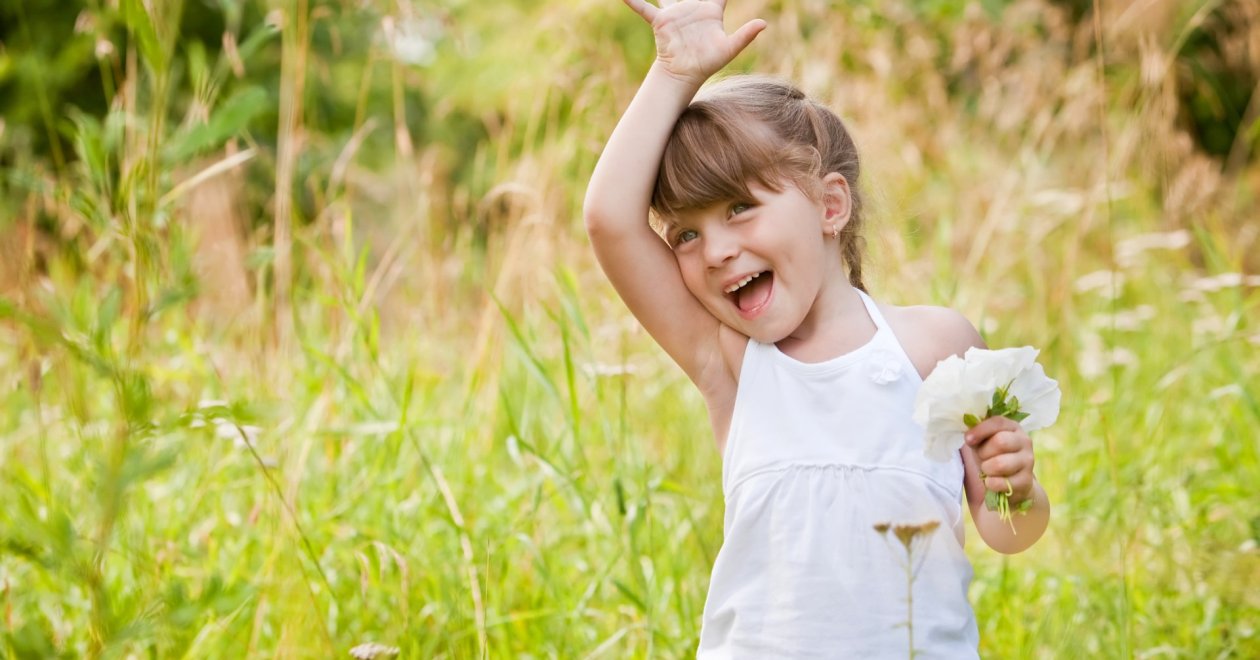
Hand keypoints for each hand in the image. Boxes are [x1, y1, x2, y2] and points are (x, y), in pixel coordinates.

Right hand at [621, 0, 765, 85]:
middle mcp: (693, 6)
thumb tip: (764, 24)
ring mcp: (676, 12)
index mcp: (711, 10)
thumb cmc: (708, 63)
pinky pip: (645, 8)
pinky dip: (634, 1)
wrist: (685, 75)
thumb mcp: (729, 48)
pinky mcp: (661, 21)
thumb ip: (745, 35)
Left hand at [965, 416, 1035, 505]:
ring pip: (1000, 464)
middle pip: (1000, 442)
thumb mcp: (985, 442)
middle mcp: (1024, 441)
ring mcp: (1028, 461)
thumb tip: (969, 437)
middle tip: (982, 457)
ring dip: (987, 468)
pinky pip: (1001, 482)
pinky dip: (991, 483)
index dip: (980, 430)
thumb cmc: (994, 456)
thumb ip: (978, 435)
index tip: (968, 439)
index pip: (998, 422)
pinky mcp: (1026, 480)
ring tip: (988, 469)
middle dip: (984, 452)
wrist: (1013, 481)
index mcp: (1013, 427)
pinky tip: (992, 481)